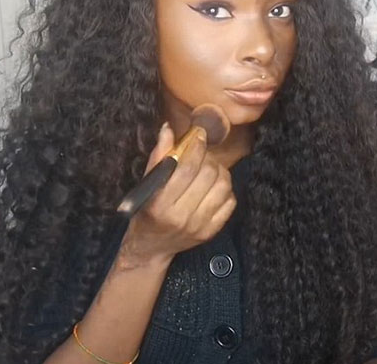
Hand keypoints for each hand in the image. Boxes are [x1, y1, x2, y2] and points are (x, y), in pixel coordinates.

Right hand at [117, 123, 235, 268]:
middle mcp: (181, 216)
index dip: (196, 147)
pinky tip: (214, 186)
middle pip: (208, 175)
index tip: (199, 135)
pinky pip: (230, 202)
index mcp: (160, 203)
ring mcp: (199, 226)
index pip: (187, 168)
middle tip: (202, 154)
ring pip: (223, 187)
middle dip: (208, 158)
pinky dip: (226, 189)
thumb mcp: (146, 184)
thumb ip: (158, 156)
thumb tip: (168, 129)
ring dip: (220, 171)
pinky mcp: (211, 232)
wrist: (151, 247)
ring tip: (210, 168)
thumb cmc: (146, 211)